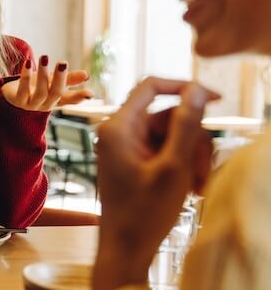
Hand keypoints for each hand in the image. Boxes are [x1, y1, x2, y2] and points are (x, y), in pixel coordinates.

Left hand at [2, 55, 92, 110]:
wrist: (12, 93)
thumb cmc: (37, 86)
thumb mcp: (53, 80)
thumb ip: (69, 78)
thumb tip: (87, 75)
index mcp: (56, 100)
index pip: (70, 99)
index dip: (79, 97)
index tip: (90, 93)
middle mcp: (45, 104)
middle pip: (56, 93)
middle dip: (60, 78)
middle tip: (63, 63)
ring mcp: (31, 105)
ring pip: (40, 92)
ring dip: (42, 74)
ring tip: (45, 57)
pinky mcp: (17, 101)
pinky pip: (22, 89)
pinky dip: (25, 75)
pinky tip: (27, 62)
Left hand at [92, 77, 218, 288]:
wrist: (125, 249)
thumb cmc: (144, 213)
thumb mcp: (173, 167)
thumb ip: (185, 126)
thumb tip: (197, 91)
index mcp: (118, 126)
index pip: (151, 85)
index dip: (185, 87)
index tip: (217, 99)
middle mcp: (118, 131)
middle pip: (168, 116)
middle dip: (193, 140)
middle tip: (203, 171)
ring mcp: (125, 146)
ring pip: (171, 135)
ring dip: (191, 157)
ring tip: (197, 186)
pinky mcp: (134, 160)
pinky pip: (164, 150)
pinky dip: (182, 166)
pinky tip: (190, 189)